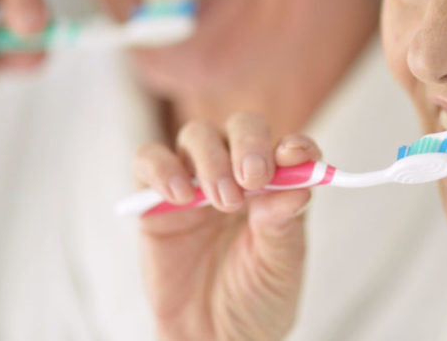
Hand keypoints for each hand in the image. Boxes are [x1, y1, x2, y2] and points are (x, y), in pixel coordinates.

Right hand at [133, 112, 316, 340]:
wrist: (212, 340)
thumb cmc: (254, 300)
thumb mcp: (279, 268)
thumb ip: (284, 226)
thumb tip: (298, 186)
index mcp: (276, 187)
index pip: (287, 147)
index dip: (294, 146)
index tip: (296, 157)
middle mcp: (237, 174)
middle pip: (241, 128)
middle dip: (249, 144)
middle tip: (253, 178)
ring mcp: (196, 182)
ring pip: (197, 135)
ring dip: (212, 159)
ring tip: (222, 201)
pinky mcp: (155, 198)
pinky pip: (149, 160)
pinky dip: (163, 168)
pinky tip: (180, 195)